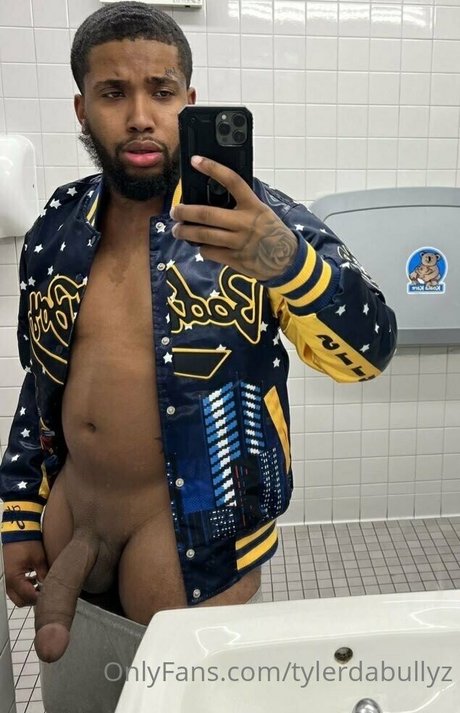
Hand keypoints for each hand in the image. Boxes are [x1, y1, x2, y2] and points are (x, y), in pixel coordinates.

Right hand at [3, 540, 48, 606]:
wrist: (18, 530)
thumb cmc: (26, 541)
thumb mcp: (39, 559)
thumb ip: (44, 575)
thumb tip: (49, 587)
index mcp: (14, 578)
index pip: (28, 596)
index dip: (41, 598)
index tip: (50, 596)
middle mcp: (7, 581)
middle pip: (21, 601)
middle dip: (34, 599)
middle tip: (46, 593)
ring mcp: (6, 578)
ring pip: (17, 596)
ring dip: (29, 593)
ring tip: (41, 585)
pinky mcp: (7, 574)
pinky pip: (14, 588)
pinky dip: (24, 587)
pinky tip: (34, 579)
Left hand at [171, 156, 298, 280]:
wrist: (286, 259)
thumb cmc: (270, 232)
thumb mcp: (261, 212)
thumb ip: (241, 205)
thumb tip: (212, 197)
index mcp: (253, 206)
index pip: (232, 181)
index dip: (213, 168)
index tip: (196, 161)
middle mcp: (245, 222)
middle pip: (207, 214)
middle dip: (185, 212)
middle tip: (175, 211)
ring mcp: (239, 242)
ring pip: (203, 235)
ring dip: (185, 232)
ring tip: (178, 230)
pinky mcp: (234, 259)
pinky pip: (209, 252)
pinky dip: (201, 248)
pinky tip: (201, 245)